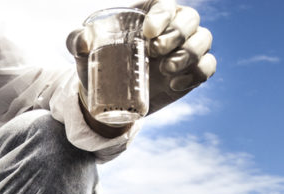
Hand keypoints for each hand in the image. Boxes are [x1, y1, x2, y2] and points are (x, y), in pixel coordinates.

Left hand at [67, 1, 216, 118]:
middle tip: (155, 52)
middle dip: (177, 34)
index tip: (147, 33)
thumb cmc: (98, 62)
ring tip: (166, 69)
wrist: (107, 95)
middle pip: (190, 18)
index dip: (162, 15)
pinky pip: (207, 67)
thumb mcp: (82, 51)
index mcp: (151, 13)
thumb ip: (76, 40)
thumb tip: (84, 41)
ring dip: (189, 54)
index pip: (166, 4)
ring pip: (204, 40)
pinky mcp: (192, 72)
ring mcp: (186, 48)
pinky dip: (196, 74)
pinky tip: (175, 84)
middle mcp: (173, 26)